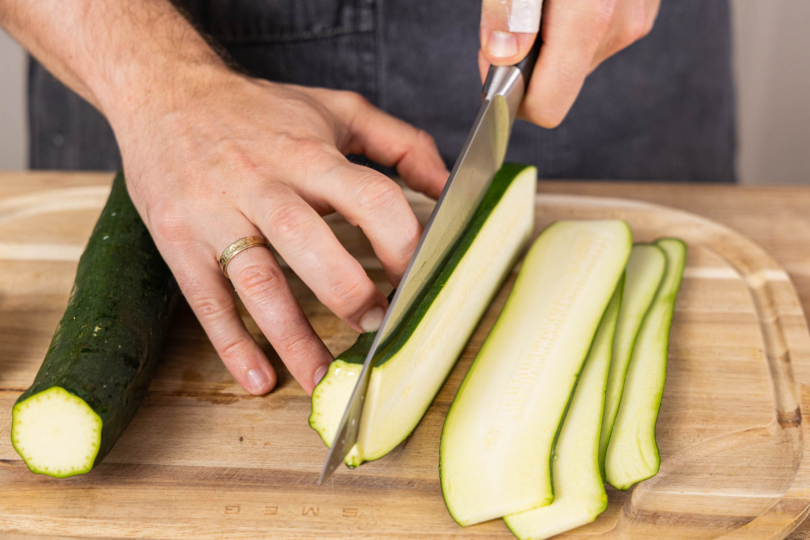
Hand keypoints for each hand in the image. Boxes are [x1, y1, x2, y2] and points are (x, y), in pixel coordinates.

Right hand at [111, 68, 448, 395]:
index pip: (369, 198)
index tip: (417, 276)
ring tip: (322, 376)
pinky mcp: (178, 240)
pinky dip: (231, 344)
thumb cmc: (260, 110)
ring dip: (291, 335)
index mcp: (309, 155)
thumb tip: (448, 188)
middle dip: (347, 291)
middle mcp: (262, 183)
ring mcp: (215, 213)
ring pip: (256, 280)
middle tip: (375, 324)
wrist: (165, 91)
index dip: (401, 241)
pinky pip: (205, 299)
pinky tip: (258, 378)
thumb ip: (401, 143)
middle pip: (308, 241)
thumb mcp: (337, 110)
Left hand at [480, 0, 660, 126]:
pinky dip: (573, 24)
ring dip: (552, 40)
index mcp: (590, 17)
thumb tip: (501, 57)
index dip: (513, 99)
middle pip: (560, 85)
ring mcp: (638, 19)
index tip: (494, 66)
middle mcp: (620, 26)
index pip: (547, 108)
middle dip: (529, 62)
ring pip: (577, 62)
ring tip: (547, 1)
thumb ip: (507, 11)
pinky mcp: (643, 11)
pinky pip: (595, 38)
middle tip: (513, 20)